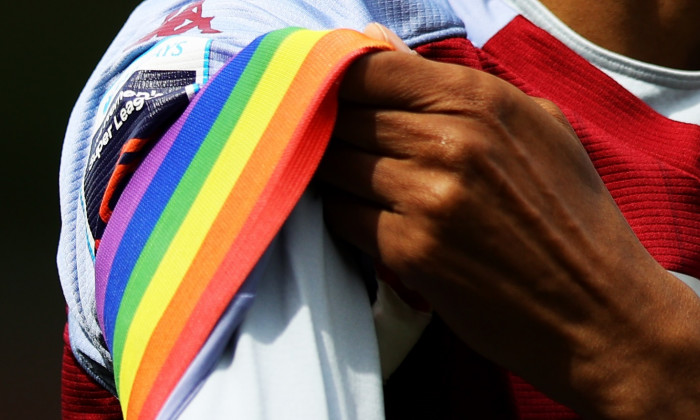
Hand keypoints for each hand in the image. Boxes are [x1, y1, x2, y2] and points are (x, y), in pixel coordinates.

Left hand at [319, 31, 699, 418]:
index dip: (347, 84)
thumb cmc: (572, 217)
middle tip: (347, 149)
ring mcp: (429, 198)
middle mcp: (451, 142)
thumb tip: (382, 48)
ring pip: (334, 165)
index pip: (374, 69)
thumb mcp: (538, 128)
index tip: (345, 102)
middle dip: (335, 131)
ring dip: (336, 175)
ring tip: (357, 184)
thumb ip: (459, 86)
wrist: (599, 311)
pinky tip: (371, 221)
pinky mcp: (411, 251)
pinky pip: (342, 216)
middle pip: (345, 116)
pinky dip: (346, 216)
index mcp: (481, 101)